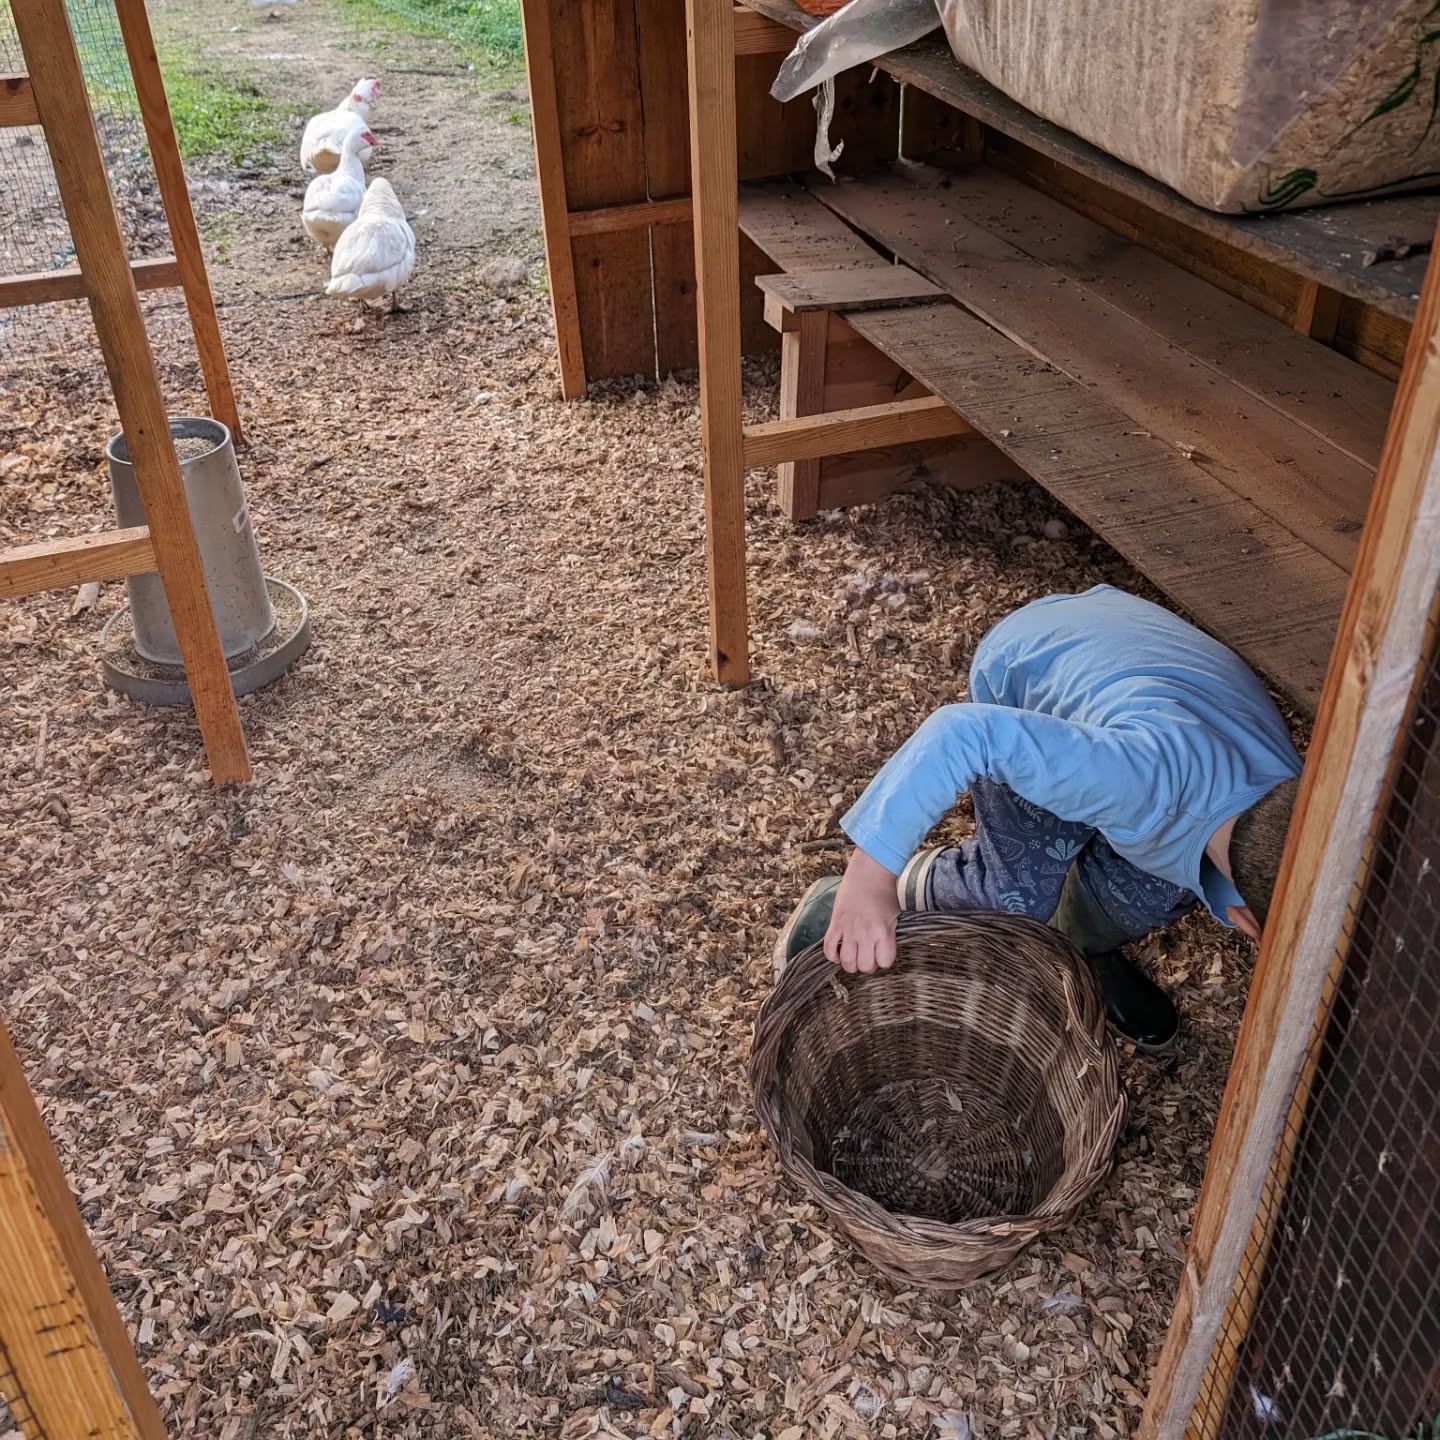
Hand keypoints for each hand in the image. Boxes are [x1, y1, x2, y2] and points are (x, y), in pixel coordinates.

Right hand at [824, 848, 899, 973]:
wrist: (870, 871)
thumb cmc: (886, 891)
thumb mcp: (895, 915)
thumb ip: (888, 935)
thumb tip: (882, 952)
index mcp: (883, 931)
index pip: (884, 962)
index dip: (883, 961)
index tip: (882, 954)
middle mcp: (865, 933)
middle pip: (864, 966)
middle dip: (866, 965)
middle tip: (867, 956)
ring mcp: (848, 929)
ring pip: (846, 962)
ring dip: (850, 963)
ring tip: (853, 955)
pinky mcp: (835, 923)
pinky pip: (828, 948)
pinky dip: (832, 955)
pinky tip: (838, 951)